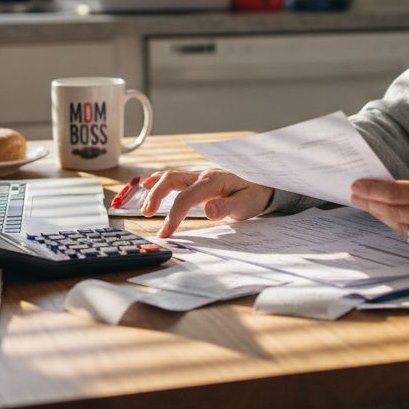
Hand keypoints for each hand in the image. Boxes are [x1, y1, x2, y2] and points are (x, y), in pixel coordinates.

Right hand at [141, 168, 273, 237]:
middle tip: (146, 215)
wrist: (264, 184)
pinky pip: (175, 177)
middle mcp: (203, 175)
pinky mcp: (198, 180)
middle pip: (171, 179)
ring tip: (144, 208)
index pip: (186, 198)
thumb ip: (227, 208)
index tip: (166, 233)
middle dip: (156, 195)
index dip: (173, 215)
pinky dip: (159, 180)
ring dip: (155, 189)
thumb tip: (209, 211)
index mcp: (213, 181)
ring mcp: (199, 175)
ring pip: (170, 176)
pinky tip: (147, 184)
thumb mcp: (246, 204)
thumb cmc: (255, 194)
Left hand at [349, 170, 408, 256]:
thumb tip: (392, 190)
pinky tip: (395, 218)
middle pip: (393, 212)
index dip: (372, 190)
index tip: (356, 186)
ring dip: (384, 216)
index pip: (395, 193)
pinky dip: (403, 227)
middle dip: (372, 203)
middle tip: (357, 196)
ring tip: (372, 206)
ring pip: (400, 227)